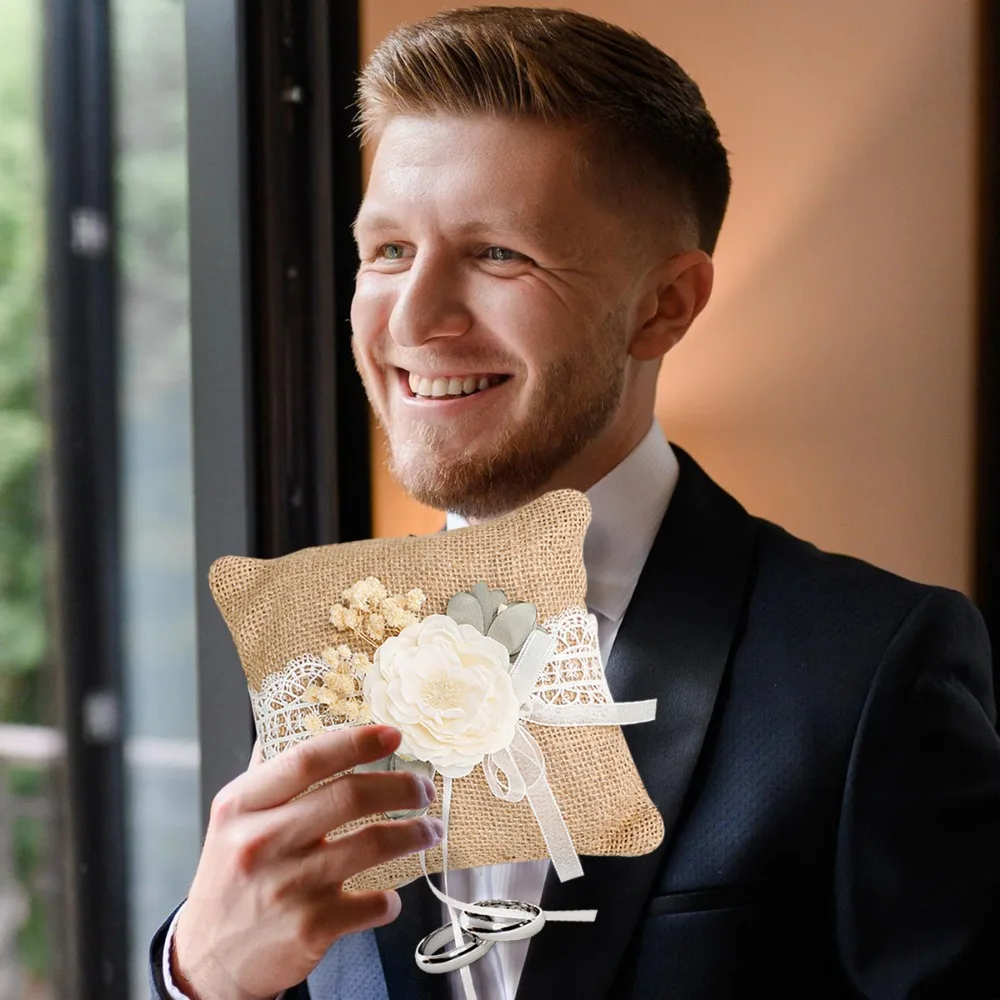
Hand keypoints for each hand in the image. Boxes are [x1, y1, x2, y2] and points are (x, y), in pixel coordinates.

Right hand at [172, 725, 440, 999]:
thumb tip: (309, 719)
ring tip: (429, 830)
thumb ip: (271, 776)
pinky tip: (391, 895)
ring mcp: (287, 886)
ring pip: (374, 844)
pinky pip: (374, 903)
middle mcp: (261, 841)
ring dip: (414, 834)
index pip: (308, 759)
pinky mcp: (310, 928)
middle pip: (350, 796)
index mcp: (242, 805)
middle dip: (402, 788)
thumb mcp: (235, 820)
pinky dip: (392, 899)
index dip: (358, 742)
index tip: (393, 735)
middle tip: (422, 789)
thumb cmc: (232, 878)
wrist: (208, 960)